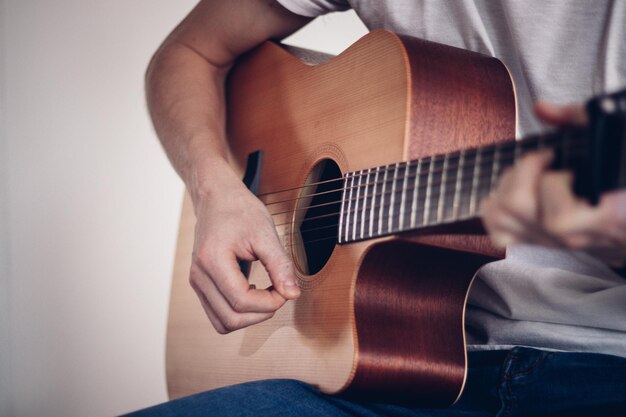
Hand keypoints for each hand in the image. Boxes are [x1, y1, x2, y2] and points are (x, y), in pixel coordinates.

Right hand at [189, 164, 299, 332]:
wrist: (217, 198)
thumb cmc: (240, 211)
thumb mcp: (265, 233)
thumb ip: (280, 265)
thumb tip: (292, 294)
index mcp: (212, 261)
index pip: (241, 301)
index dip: (269, 302)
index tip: (285, 289)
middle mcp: (199, 276)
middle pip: (231, 318)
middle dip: (261, 313)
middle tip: (279, 292)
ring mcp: (196, 283)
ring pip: (223, 323)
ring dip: (250, 317)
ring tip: (266, 294)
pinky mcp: (201, 285)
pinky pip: (218, 314)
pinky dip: (238, 312)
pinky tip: (252, 293)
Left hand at [480, 102, 625, 266]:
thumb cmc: (623, 178)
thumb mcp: (611, 141)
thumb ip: (578, 119)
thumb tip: (542, 109)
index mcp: (602, 216)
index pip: (559, 216)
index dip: (549, 179)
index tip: (554, 156)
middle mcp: (572, 235)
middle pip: (518, 208)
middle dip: (521, 173)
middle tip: (539, 160)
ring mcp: (552, 240)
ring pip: (502, 218)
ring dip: (505, 187)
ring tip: (525, 173)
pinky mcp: (536, 240)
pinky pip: (499, 231)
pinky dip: (495, 210)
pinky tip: (510, 191)